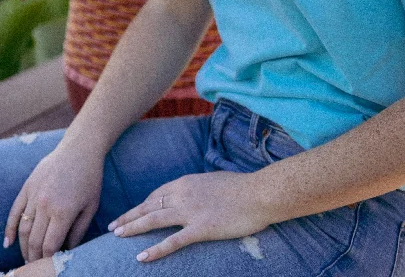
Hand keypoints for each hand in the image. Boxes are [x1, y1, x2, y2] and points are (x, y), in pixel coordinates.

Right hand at [4, 143, 103, 262]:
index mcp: (63, 212)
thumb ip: (79, 231)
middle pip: (34, 241)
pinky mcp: (28, 186)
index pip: (49, 245)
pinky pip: (15, 211)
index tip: (51, 263)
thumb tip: (69, 249)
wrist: (80, 148)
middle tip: (37, 265)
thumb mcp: (91, 206)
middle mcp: (45, 205)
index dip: (49, 259)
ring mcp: (34, 195)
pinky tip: (8, 242)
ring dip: (23, 247)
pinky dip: (10, 229)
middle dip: (35, 257)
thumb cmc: (90, 177)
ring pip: (23, 229)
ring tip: (27, 257)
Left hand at [108, 171, 270, 262]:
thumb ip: (198, 187)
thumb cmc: (241, 187)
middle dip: (129, 216)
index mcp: (187, 182)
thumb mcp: (214, 180)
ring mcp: (191, 212)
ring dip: (133, 228)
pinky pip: (173, 242)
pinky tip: (141, 258)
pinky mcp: (200, 229)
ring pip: (154, 220)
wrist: (258, 193)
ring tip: (117, 236)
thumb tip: (191, 193)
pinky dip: (155, 250)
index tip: (131, 213)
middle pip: (149, 206)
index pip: (157, 194)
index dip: (141, 205)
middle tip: (112, 226)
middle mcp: (183, 194)